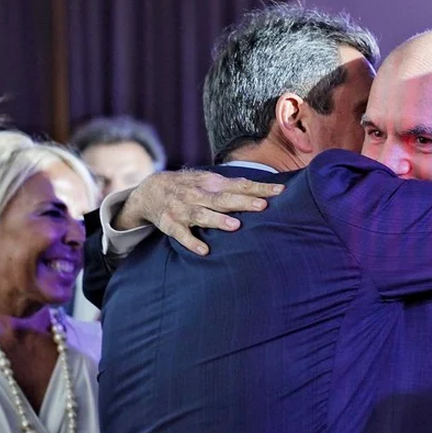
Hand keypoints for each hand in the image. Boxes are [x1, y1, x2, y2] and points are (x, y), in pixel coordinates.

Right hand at [114, 170, 284, 254]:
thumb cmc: (190, 187)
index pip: (240, 184)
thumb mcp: (209, 182)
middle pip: (223, 199)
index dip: (259, 188)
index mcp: (212, 184)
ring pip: (202, 214)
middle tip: (262, 206)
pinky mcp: (171, 224)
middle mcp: (198, 195)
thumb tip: (263, 191)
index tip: (280, 191)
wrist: (150, 190)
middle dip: (243, 202)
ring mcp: (183, 209)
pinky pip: (181, 235)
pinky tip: (204, 251)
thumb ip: (233, 187)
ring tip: (236, 226)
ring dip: (218, 220)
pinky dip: (191, 242)